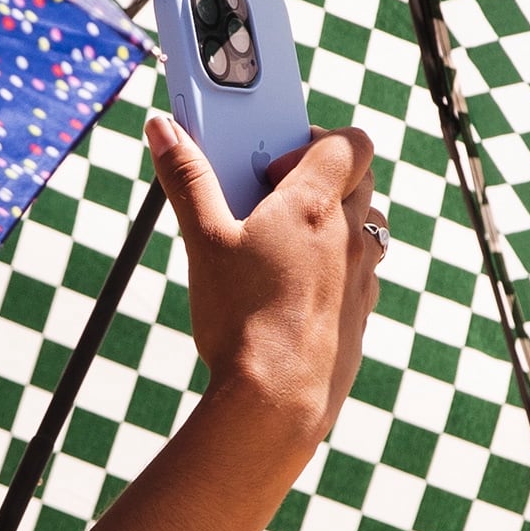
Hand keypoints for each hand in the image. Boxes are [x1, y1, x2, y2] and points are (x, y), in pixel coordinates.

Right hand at [145, 111, 382, 436]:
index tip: (272, 162)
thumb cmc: (242, 318)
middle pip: (360, 178)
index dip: (314, 139)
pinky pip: (358, 273)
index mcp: (315, 205)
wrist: (277, 401)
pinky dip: (333, 267)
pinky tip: (290, 290)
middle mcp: (351, 236)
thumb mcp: (203, 241)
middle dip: (321, 175)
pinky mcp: (360, 314)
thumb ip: (187, 179)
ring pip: (365, 226)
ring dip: (332, 221)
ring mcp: (362, 277)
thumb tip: (164, 129)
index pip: (348, 141)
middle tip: (270, 196)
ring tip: (280, 243)